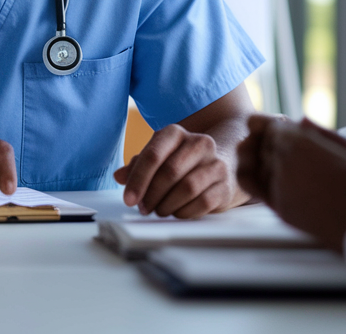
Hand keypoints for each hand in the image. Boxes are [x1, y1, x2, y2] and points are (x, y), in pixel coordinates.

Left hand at [113, 123, 241, 217]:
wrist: (222, 164)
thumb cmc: (181, 163)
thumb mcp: (158, 158)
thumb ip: (137, 166)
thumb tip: (119, 176)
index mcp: (175, 133)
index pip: (153, 155)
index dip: (138, 180)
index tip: (129, 200)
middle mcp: (199, 143)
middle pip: (169, 172)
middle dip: (152, 195)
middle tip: (143, 208)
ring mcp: (215, 163)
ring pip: (187, 188)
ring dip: (167, 205)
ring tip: (159, 210)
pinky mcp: (225, 185)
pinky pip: (203, 202)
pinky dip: (185, 212)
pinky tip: (177, 212)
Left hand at [236, 115, 345, 251]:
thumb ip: (320, 133)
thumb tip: (301, 120)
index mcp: (301, 141)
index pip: (263, 125)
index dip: (265, 125)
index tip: (272, 129)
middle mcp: (284, 162)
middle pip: (258, 145)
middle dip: (264, 143)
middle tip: (277, 146)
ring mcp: (280, 187)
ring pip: (255, 166)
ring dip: (260, 162)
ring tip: (278, 164)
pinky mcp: (280, 208)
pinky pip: (257, 188)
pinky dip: (258, 180)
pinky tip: (273, 180)